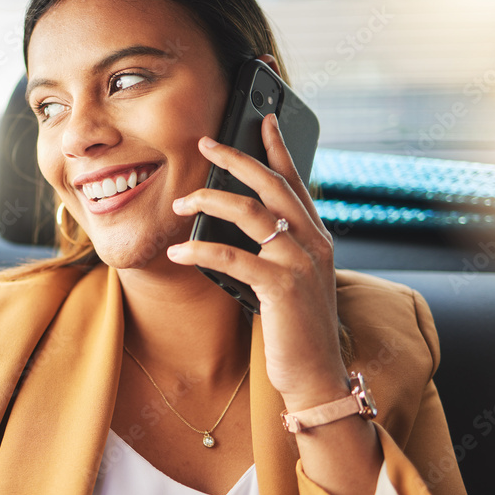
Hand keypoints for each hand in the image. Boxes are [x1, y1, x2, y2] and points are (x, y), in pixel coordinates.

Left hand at [167, 114, 348, 408]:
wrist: (317, 375)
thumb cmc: (298, 328)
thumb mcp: (292, 280)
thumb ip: (277, 250)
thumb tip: (243, 226)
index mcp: (316, 237)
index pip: (296, 181)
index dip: (278, 148)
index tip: (262, 119)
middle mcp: (313, 243)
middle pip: (271, 185)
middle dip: (236, 158)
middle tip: (205, 143)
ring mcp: (300, 263)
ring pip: (252, 213)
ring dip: (210, 202)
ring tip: (180, 203)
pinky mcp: (282, 287)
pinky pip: (234, 258)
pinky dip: (200, 252)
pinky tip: (177, 253)